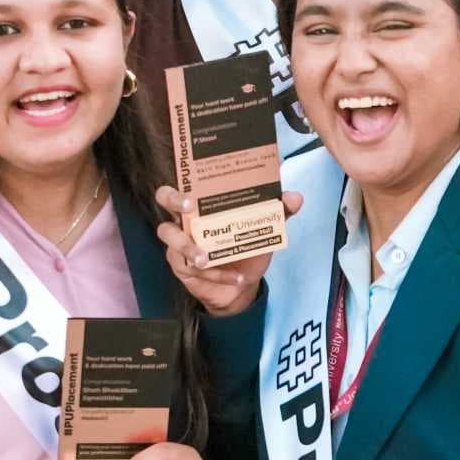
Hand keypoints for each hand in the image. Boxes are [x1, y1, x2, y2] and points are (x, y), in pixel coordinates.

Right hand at [153, 182, 298, 314]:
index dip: (188, 174)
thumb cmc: (247, 249)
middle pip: (164, 197)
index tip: (197, 181)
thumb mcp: (265, 229)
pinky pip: (190, 267)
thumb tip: (296, 197)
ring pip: (169, 236)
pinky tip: (234, 277)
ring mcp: (179, 240)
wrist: (241, 286)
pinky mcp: (180, 265)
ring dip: (188, 246)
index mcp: (205, 201)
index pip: (188, 179)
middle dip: (174, 199)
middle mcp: (187, 216)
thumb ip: (279, 212)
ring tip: (205, 259)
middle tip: (190, 206)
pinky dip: (214, 274)